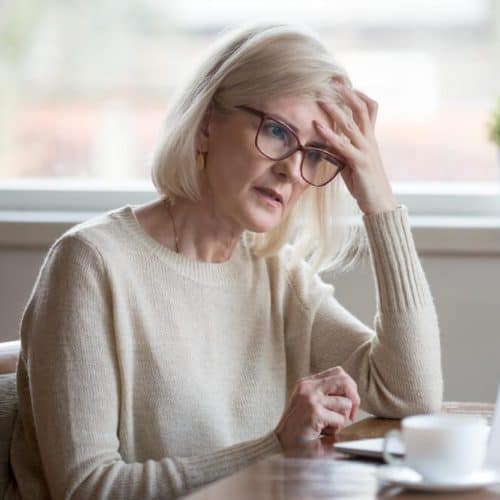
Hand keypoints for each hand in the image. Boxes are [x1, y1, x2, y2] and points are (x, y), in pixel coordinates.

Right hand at [274, 366, 359, 450]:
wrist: (281, 442)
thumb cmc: (297, 426)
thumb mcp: (307, 402)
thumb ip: (324, 393)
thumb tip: (351, 394)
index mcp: (307, 382)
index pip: (338, 372)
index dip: (350, 386)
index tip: (349, 401)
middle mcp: (308, 387)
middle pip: (344, 380)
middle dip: (354, 398)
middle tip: (351, 414)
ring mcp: (311, 399)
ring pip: (345, 403)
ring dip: (342, 418)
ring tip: (329, 425)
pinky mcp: (315, 413)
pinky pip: (340, 420)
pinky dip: (336, 429)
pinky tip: (323, 431)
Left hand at [314, 80, 397, 215]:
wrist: (379, 203)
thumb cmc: (365, 184)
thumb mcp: (352, 163)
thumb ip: (342, 150)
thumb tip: (327, 142)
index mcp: (370, 139)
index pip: (370, 109)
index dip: (359, 95)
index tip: (346, 84)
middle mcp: (370, 141)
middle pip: (361, 110)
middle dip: (347, 94)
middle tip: (333, 81)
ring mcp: (366, 150)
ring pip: (351, 124)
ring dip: (335, 110)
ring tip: (321, 99)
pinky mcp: (360, 162)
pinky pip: (343, 145)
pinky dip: (329, 134)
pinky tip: (317, 126)